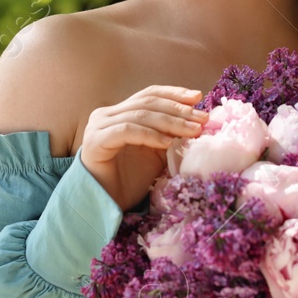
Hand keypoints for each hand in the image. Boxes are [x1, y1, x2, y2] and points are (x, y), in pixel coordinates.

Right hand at [80, 84, 206, 209]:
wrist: (105, 203)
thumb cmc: (129, 180)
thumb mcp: (155, 153)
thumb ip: (169, 134)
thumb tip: (196, 120)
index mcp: (118, 112)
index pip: (149, 94)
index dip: (174, 93)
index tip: (198, 97)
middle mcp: (106, 115)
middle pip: (147, 103)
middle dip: (178, 109)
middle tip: (201, 117)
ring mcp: (98, 126)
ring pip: (140, 115)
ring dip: (170, 121)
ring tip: (192, 130)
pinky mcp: (95, 140)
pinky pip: (126, 131)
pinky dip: (149, 134)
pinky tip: (167, 142)